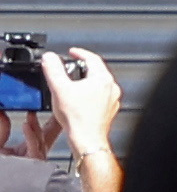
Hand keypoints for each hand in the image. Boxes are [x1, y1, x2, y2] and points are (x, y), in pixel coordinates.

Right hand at [34, 42, 115, 157]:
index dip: (79, 53)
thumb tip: (49, 57)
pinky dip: (89, 93)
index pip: (92, 58)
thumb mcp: (59, 88)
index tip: (72, 52)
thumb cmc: (78, 118)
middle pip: (97, 70)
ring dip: (85, 80)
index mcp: (103, 79)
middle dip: (82, 67)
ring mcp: (112, 100)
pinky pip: (100, 96)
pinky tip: (79, 98)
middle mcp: (111, 88)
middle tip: (70, 66)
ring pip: (99, 84)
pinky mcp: (109, 110)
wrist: (87, 139)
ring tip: (72, 82)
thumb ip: (53, 69)